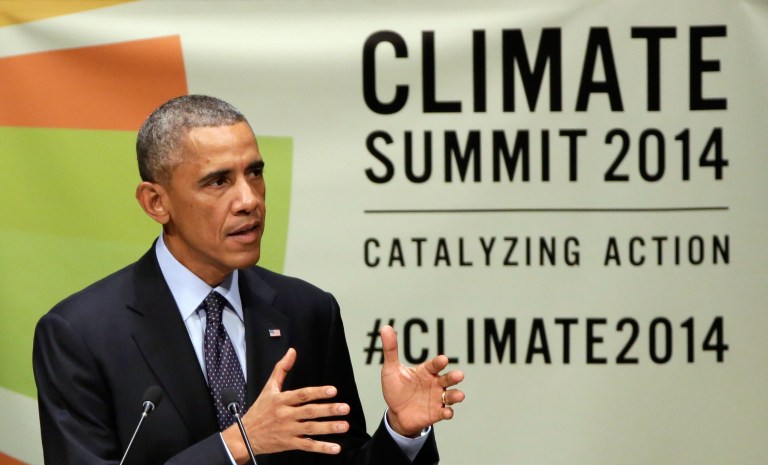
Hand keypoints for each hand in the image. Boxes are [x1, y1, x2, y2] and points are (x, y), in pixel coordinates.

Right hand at [222, 348, 349, 462]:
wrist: (245, 436)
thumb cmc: (259, 411)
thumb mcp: (268, 388)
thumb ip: (281, 369)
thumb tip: (292, 352)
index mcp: (281, 400)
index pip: (302, 395)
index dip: (318, 392)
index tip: (332, 390)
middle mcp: (285, 415)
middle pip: (309, 412)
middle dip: (328, 410)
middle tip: (344, 408)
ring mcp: (288, 430)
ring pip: (310, 429)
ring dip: (329, 428)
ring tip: (344, 425)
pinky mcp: (289, 443)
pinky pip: (307, 446)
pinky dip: (321, 447)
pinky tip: (335, 448)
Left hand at [379, 325, 464, 436]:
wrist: (395, 413)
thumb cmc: (395, 388)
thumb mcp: (390, 369)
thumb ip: (390, 350)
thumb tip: (385, 327)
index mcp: (426, 372)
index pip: (434, 365)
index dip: (439, 363)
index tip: (443, 360)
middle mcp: (435, 384)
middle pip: (447, 379)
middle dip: (454, 377)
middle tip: (460, 375)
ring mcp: (437, 399)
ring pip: (450, 395)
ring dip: (456, 395)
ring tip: (459, 395)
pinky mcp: (436, 413)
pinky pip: (445, 412)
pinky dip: (448, 412)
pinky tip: (447, 412)